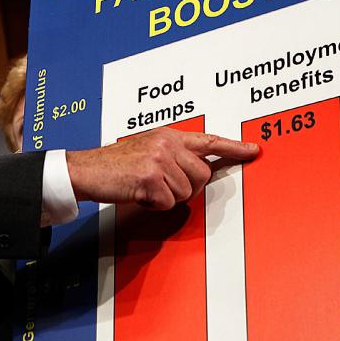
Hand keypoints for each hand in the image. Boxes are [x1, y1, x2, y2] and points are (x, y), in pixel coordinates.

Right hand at [66, 127, 258, 209]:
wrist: (86, 170)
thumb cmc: (114, 164)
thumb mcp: (146, 148)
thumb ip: (172, 155)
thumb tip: (197, 171)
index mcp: (168, 135)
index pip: (208, 141)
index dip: (233, 148)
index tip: (253, 150)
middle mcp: (166, 143)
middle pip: (202, 176)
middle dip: (185, 188)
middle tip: (160, 186)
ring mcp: (159, 159)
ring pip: (186, 192)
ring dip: (166, 197)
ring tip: (145, 187)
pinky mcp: (151, 177)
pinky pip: (168, 203)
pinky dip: (153, 204)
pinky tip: (138, 193)